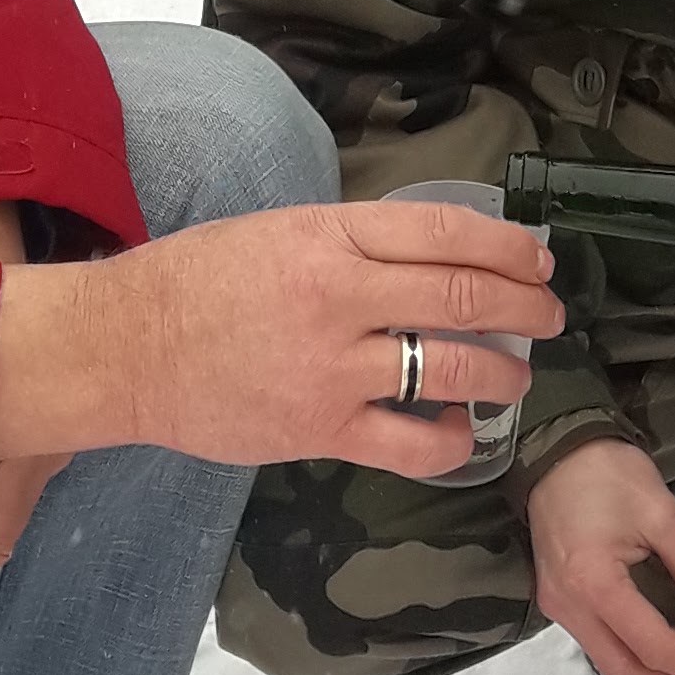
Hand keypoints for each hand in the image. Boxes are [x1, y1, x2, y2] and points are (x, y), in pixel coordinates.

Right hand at [0, 194, 561, 480]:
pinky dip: (451, 439)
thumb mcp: (277, 232)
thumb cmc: (196, 282)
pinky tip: (458, 429)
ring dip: (503, 372)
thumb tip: (428, 259)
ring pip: (454, 368)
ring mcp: (333, 367)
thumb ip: (350, 244)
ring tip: (516, 376)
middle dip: (525, 305)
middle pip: (464, 295)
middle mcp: (340, 295)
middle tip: (549, 313)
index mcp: (329, 234)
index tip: (536, 257)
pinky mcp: (322, 429)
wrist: (125, 348)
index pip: (445, 232)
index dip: (508, 245)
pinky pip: (413, 443)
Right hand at [528, 438, 674, 674]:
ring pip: (610, 663)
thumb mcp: (662, 513)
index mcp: (594, 584)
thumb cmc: (606, 472)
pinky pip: (599, 644)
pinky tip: (668, 634)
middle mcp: (569, 608)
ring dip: (658, 667)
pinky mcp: (558, 601)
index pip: (653, 646)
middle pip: (626, 671)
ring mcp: (558, 607)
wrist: (553, 448)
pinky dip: (637, 651)